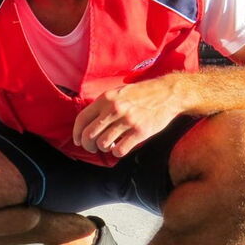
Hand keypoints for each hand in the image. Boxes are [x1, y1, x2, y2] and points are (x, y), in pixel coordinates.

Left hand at [72, 77, 186, 157]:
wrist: (168, 93)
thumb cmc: (141, 94)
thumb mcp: (118, 92)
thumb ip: (103, 105)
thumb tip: (87, 122)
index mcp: (106, 99)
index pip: (82, 119)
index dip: (76, 133)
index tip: (78, 140)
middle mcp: (114, 110)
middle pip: (89, 135)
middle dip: (87, 145)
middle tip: (92, 147)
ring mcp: (127, 121)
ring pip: (103, 144)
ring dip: (103, 148)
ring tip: (108, 146)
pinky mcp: (140, 132)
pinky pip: (120, 150)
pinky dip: (117, 152)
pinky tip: (120, 148)